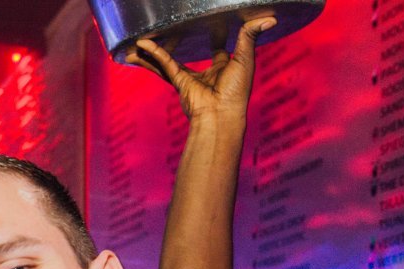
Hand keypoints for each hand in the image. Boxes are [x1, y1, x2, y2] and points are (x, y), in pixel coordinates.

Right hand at [125, 17, 275, 125]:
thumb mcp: (245, 58)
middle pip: (185, 55)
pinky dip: (153, 54)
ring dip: (151, 54)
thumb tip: (268, 18)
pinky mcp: (178, 81)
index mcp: (223, 68)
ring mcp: (188, 79)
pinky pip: (164, 64)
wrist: (221, 114)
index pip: (218, 51)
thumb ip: (249, 36)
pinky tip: (141, 45)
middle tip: (164, 34)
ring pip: (166, 62)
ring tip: (135, 44)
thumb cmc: (236, 92)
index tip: (214, 28)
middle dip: (174, 46)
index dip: (216, 39)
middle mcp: (204, 74)